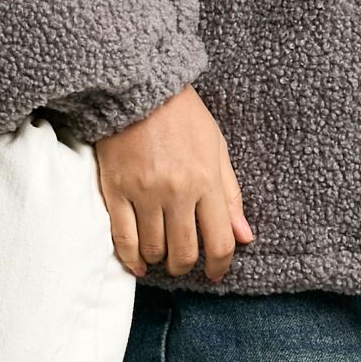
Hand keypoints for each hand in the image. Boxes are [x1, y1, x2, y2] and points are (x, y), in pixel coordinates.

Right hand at [93, 85, 254, 278]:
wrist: (139, 88)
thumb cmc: (183, 116)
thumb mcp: (217, 149)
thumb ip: (231, 196)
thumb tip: (244, 236)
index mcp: (206, 181)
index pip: (219, 241)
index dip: (220, 265)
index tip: (216, 273)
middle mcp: (176, 192)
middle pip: (184, 252)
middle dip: (185, 266)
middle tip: (183, 264)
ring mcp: (143, 193)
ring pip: (154, 249)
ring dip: (159, 261)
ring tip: (161, 257)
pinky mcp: (116, 190)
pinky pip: (123, 238)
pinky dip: (131, 259)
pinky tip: (138, 265)